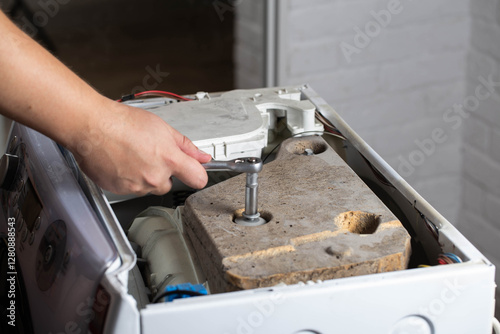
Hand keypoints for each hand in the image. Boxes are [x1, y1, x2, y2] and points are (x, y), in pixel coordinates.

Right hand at [70, 100, 211, 194]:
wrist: (91, 126)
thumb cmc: (122, 123)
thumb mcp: (163, 128)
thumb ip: (186, 146)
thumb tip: (202, 156)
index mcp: (169, 160)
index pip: (198, 179)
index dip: (197, 174)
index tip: (194, 170)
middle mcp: (155, 177)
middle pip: (169, 183)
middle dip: (163, 172)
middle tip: (149, 154)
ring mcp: (137, 186)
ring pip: (149, 186)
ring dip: (144, 175)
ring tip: (132, 155)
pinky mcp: (120, 191)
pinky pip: (131, 189)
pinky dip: (128, 179)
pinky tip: (121, 162)